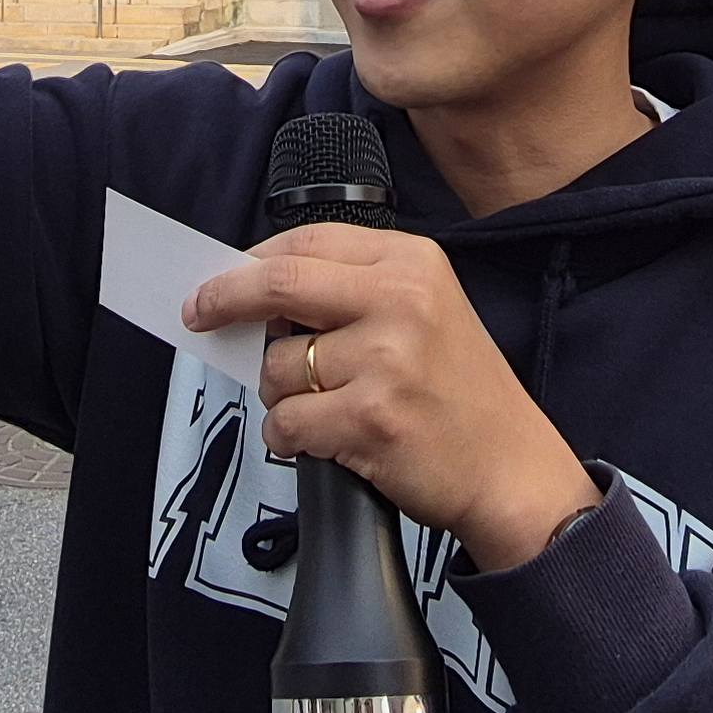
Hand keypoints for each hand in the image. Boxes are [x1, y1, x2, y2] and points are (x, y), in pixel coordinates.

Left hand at [184, 222, 599, 573]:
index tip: (219, 280)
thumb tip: (258, 295)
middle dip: (224, 298)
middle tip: (198, 313)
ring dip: (281, 395)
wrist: (514, 471)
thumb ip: (354, 291)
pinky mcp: (371, 419)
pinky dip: (289, 438)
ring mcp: (387, 360)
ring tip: (325, 410)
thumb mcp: (427, 311)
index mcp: (412, 263)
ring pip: (278, 366)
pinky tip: (324, 442)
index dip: (250, 262)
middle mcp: (401, 301)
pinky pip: (286, 423)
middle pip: (279, 283)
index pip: (307, 242)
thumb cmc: (461, 396)